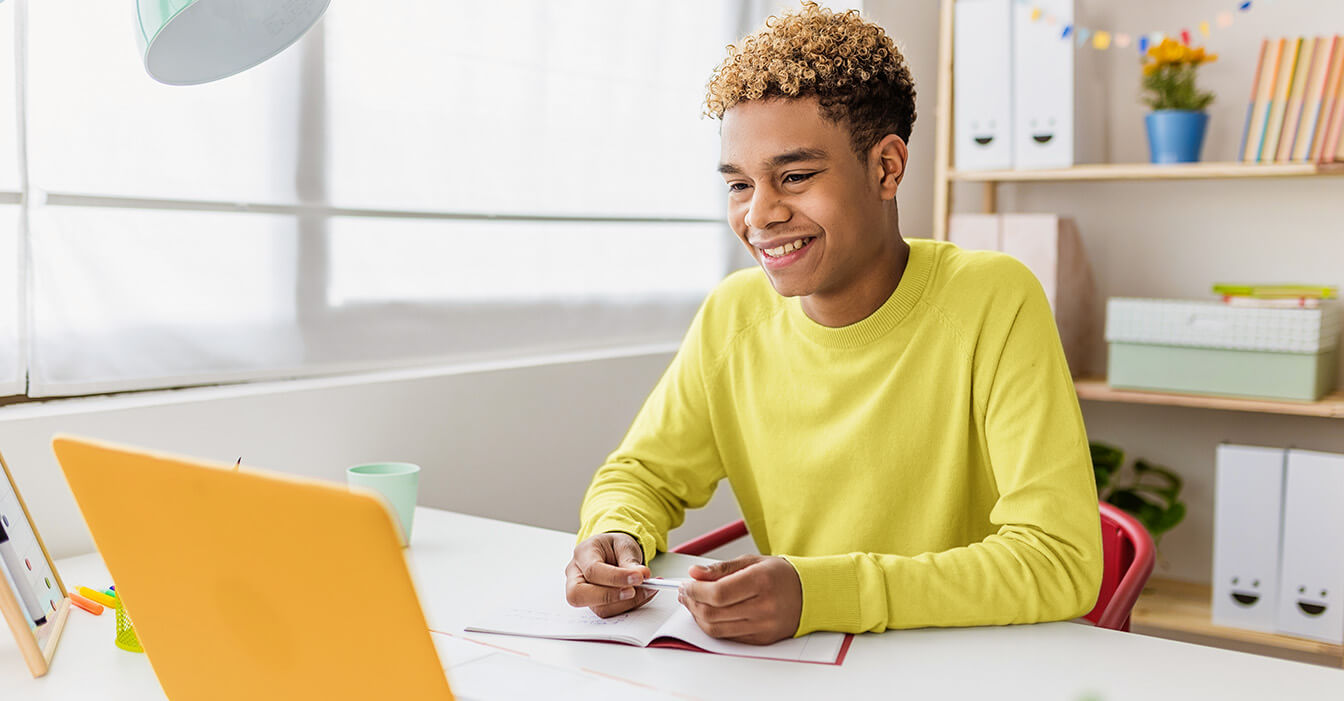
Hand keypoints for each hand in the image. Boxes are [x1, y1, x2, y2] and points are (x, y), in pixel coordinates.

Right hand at [565, 532, 654, 617]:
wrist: (613, 553)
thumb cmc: (614, 547)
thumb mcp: (624, 545)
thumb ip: (630, 560)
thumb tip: (640, 575)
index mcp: (582, 554)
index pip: (592, 570)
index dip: (615, 577)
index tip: (638, 577)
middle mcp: (575, 575)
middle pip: (579, 595)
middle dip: (609, 597)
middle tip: (633, 591)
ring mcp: (583, 593)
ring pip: (598, 608)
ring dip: (626, 603)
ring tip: (647, 589)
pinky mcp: (595, 605)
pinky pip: (610, 612)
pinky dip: (630, 605)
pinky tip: (644, 594)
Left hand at [677, 554, 801, 644]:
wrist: (810, 594)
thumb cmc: (780, 575)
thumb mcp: (751, 562)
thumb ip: (721, 568)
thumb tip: (694, 573)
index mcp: (760, 582)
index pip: (718, 593)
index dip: (695, 591)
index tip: (686, 585)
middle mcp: (763, 607)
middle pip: (714, 613)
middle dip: (692, 603)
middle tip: (686, 593)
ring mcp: (763, 626)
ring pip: (717, 629)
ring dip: (698, 617)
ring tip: (694, 603)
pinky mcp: (761, 639)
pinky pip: (728, 637)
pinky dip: (713, 626)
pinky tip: (709, 614)